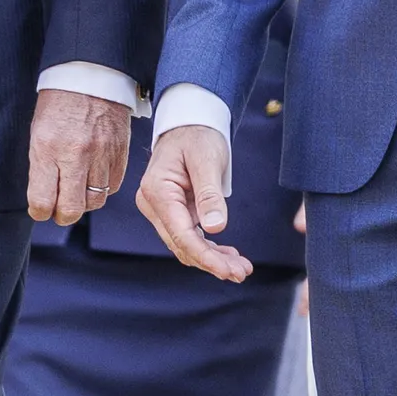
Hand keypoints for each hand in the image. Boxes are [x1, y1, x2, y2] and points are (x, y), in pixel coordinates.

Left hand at [26, 88, 131, 226]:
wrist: (91, 76)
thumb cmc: (59, 103)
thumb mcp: (39, 133)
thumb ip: (41, 167)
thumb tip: (43, 198)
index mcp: (48, 148)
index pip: (43, 200)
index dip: (39, 211)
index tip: (39, 209)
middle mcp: (76, 155)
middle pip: (71, 209)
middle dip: (62, 215)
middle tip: (59, 209)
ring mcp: (101, 155)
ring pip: (95, 201)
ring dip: (83, 202)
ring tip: (76, 191)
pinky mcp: (120, 154)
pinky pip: (112, 187)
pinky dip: (102, 188)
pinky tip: (93, 178)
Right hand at [136, 124, 252, 283]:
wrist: (188, 123)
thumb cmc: (197, 136)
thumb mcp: (207, 160)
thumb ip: (209, 194)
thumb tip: (216, 228)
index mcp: (157, 191)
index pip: (181, 234)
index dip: (205, 256)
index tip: (229, 270)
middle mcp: (153, 205)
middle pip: (182, 244)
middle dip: (212, 262)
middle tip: (242, 272)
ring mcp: (160, 210)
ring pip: (185, 245)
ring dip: (212, 259)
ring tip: (241, 268)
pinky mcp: (171, 212)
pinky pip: (189, 236)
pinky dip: (208, 248)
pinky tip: (229, 255)